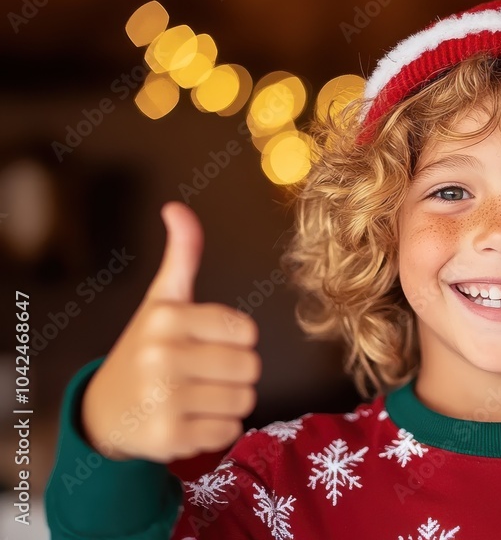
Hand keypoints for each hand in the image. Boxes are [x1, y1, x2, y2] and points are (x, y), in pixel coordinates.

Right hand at [81, 202, 260, 462]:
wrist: (106, 409)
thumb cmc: (147, 348)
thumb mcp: (163, 300)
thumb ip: (182, 256)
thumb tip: (177, 208)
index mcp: (167, 317)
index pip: (247, 332)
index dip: (234, 341)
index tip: (206, 343)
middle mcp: (161, 356)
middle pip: (250, 368)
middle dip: (234, 373)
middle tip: (201, 374)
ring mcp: (162, 399)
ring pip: (244, 401)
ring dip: (228, 403)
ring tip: (194, 396)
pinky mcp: (167, 437)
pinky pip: (229, 433)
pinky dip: (216, 430)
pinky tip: (188, 420)